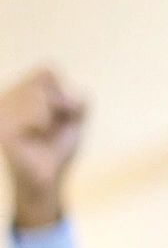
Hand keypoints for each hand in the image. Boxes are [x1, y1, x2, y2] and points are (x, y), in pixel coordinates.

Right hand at [0, 68, 84, 229]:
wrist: (47, 176)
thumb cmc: (58, 148)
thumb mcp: (74, 122)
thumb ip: (78, 102)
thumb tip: (72, 95)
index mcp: (23, 91)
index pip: (47, 71)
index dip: (62, 93)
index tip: (61, 113)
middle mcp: (9, 94)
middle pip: (43, 82)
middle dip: (58, 106)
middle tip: (50, 126)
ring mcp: (2, 107)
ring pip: (38, 95)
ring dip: (49, 117)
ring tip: (40, 132)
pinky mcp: (2, 123)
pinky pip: (33, 113)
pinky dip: (42, 126)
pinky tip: (34, 136)